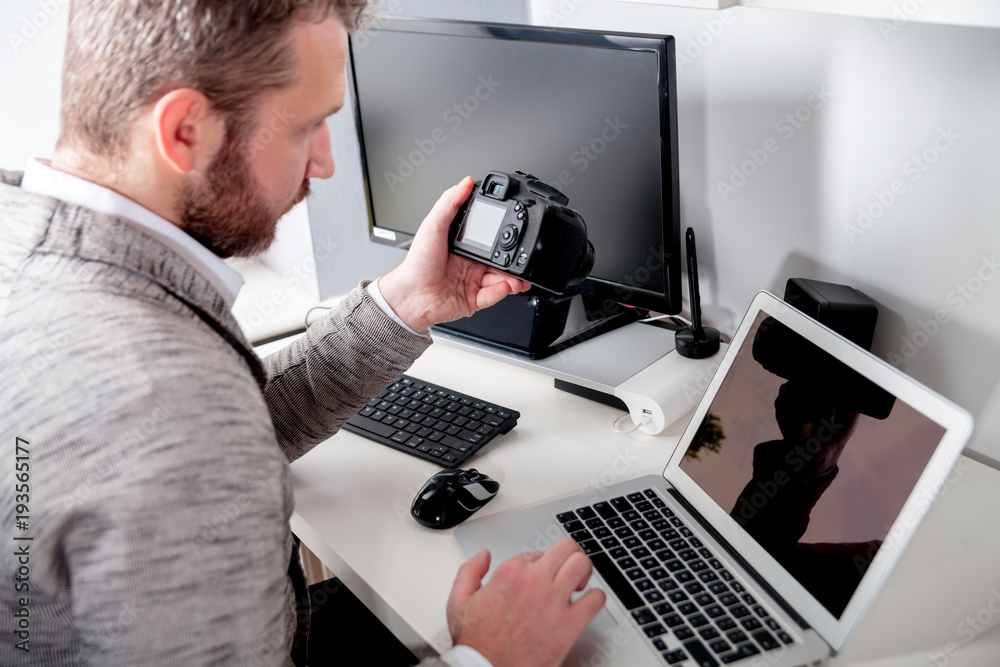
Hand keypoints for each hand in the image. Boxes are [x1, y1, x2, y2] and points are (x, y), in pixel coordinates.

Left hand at [377, 177, 530, 332]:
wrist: (409, 296)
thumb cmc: (417, 263)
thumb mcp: (432, 226)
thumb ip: (450, 203)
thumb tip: (465, 183)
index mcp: (463, 244)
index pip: (489, 237)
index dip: (504, 235)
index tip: (516, 231)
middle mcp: (470, 262)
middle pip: (500, 259)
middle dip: (514, 260)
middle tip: (521, 257)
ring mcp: (473, 281)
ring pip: (501, 278)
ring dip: (512, 278)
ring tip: (516, 277)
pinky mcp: (474, 299)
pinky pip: (493, 295)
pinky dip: (501, 292)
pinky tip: (504, 286)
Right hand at [446, 538, 605, 666]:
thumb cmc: (476, 642)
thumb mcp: (459, 600)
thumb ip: (469, 571)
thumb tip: (482, 555)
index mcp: (510, 572)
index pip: (537, 552)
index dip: (539, 563)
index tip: (539, 576)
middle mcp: (534, 581)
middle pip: (566, 548)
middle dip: (568, 555)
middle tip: (567, 569)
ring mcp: (554, 601)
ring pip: (582, 565)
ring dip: (583, 571)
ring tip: (578, 583)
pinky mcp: (569, 625)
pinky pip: (596, 599)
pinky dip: (595, 599)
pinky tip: (585, 605)